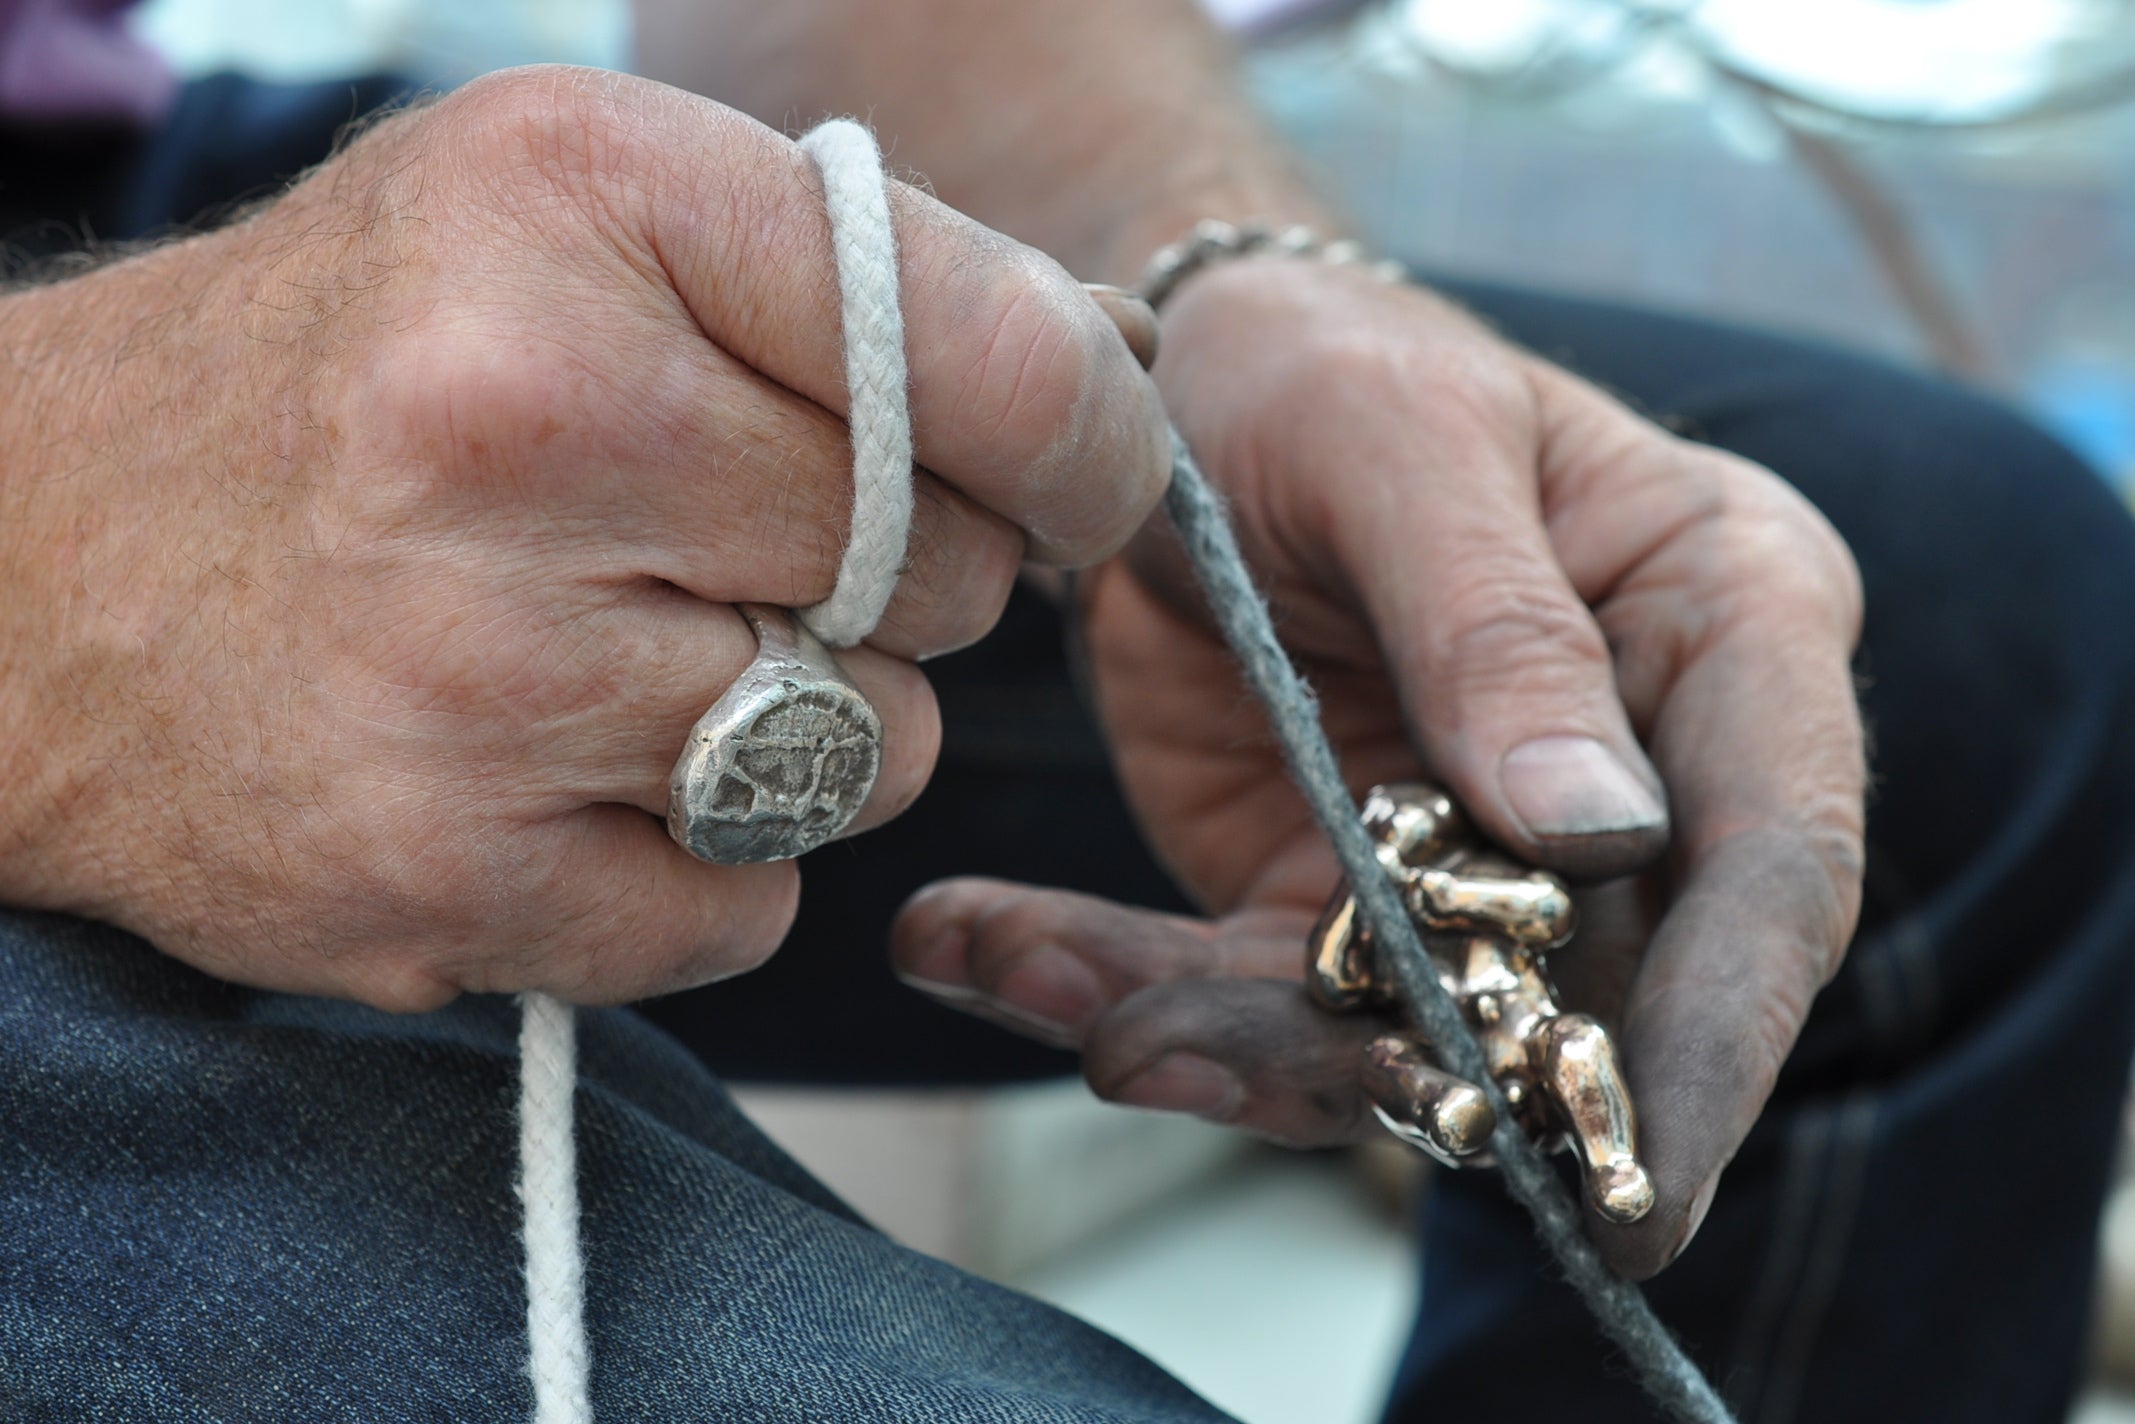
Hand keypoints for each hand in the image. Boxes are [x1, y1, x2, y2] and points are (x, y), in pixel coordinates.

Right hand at [0, 66, 1167, 1010]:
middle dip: (899, 576)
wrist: (32, 571)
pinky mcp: (449, 873)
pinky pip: (753, 903)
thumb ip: (840, 275)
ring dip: (812, 725)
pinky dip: (711, 859)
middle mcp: (518, 423)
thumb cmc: (352, 375)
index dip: (1086, 438)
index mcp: (575, 203)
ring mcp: (476, 669)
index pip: (983, 354)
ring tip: (639, 656)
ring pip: (868, 753)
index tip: (1083, 477)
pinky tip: (581, 778)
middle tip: (743, 545)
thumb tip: (1104, 388)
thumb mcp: (564, 215)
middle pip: (940, 570)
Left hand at [892, 257, 1864, 1277]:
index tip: (1646, 1187)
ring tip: (1075, 1003)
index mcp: (1726, 627)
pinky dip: (1117, 986)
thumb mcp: (1396, 444)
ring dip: (1227, 1042)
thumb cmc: (1318, 363)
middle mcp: (1628, 773)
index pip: (1775, 865)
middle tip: (1211, 1069)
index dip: (1723, 1037)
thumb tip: (1610, 838)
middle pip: (1585, 998)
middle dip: (1416, 1081)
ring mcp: (1472, 858)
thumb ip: (1498, 628)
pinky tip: (976, 940)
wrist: (1170, 390)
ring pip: (1398, 1031)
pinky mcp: (1328, 894)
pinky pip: (1249, 992)